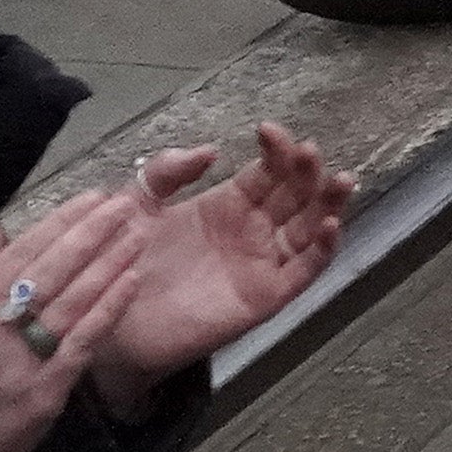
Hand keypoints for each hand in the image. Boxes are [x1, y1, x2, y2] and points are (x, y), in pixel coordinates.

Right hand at [0, 186, 151, 451]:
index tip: (89, 199)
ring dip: (109, 262)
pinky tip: (133, 281)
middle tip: (124, 204)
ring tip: (139, 232)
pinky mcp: (44, 391)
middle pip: (46, 272)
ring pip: (71, 300)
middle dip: (89, 232)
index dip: (56, 224)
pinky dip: (109, 308)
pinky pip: (83, 341)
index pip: (15, 257)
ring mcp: (18, 362)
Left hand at [88, 123, 353, 387]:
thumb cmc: (120, 264)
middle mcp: (253, 231)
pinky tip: (328, 225)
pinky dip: (323, 250)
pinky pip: (305, 272)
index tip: (268, 130)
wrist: (110, 321)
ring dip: (330, 203)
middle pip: (298, 195)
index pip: (267, 171)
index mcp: (227, 205)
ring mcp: (262, 263)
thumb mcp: (136, 205)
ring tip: (341, 180)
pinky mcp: (266, 296)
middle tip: (309, 151)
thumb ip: (166, 172)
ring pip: (311, 228)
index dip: (275, 150)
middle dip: (308, 171)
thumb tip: (211, 150)